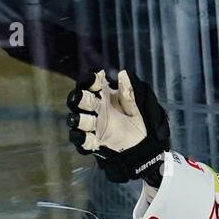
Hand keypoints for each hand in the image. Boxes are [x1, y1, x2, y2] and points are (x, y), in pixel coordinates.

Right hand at [67, 69, 171, 185]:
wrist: (141, 144)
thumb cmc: (135, 122)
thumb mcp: (135, 107)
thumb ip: (128, 93)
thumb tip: (123, 74)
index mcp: (103, 96)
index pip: (90, 84)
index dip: (89, 81)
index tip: (96, 80)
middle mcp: (94, 109)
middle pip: (79, 100)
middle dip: (80, 99)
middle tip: (87, 99)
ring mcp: (92, 125)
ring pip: (76, 119)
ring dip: (78, 119)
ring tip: (86, 120)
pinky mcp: (92, 141)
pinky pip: (81, 140)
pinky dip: (81, 139)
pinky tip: (89, 139)